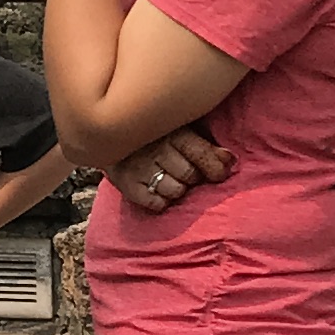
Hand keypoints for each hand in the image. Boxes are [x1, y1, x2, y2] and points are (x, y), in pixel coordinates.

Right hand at [110, 124, 231, 214]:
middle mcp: (155, 149)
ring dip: (177, 189)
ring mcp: (139, 167)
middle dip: (192, 177)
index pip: (201, 154)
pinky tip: (156, 189)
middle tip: (184, 171)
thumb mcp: (178, 129)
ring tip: (168, 179)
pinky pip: (155, 204)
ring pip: (175, 191)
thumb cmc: (152, 133)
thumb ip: (203, 144)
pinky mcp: (125, 184)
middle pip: (190, 175)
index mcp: (171, 131)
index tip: (218, 174)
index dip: (215, 168)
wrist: (105, 130)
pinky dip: (160, 201)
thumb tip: (230, 160)